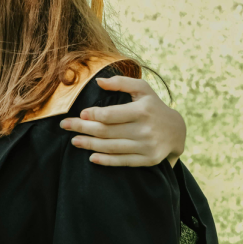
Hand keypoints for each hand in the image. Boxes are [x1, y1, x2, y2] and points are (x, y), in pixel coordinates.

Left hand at [61, 77, 185, 167]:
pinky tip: (92, 157)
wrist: (177, 131)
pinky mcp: (148, 159)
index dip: (93, 115)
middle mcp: (145, 130)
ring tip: (74, 141)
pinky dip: (106, 160)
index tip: (80, 114)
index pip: (111, 115)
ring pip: (112, 147)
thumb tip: (98, 81)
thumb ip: (121, 82)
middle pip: (107, 131)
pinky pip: (123, 161)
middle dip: (83, 128)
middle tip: (65, 126)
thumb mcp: (143, 89)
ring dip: (90, 145)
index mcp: (142, 111)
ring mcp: (147, 146)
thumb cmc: (153, 106)